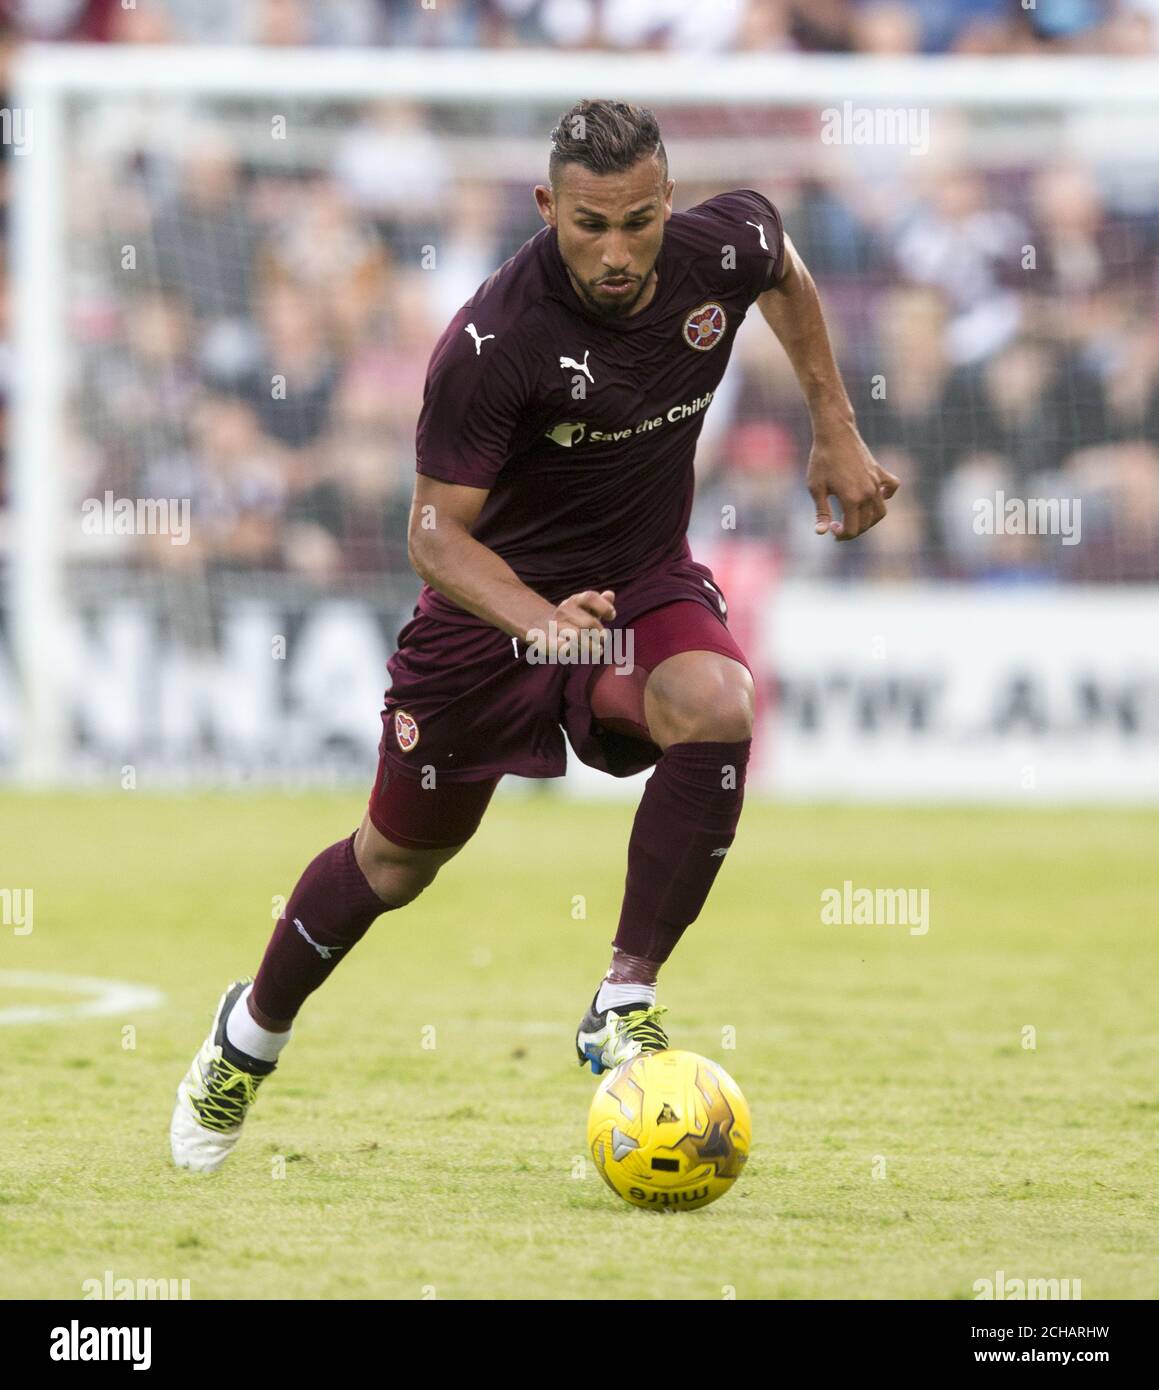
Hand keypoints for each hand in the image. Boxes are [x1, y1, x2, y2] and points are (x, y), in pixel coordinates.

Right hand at [527, 589, 615, 659]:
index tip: (612, 616)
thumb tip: (610, 594)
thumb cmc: (572, 619)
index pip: (590, 597)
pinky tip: (575, 652)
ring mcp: (554, 626)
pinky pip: (558, 646)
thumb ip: (600, 604)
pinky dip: (567, 649)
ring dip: (590, 646)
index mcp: (575, 601)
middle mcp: (564, 611)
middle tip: (603, 639)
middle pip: (589, 622)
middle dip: (599, 633)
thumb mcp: (586, 610)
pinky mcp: (544, 641)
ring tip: (598, 651)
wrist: (539, 626)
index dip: (604, 606)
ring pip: (577, 636)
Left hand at [806, 425, 899, 540]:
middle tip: (837, 526)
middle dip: (852, 530)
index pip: (853, 529)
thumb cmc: (821, 460)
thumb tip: (821, 533)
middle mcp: (868, 493)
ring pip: (881, 511)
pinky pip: (892, 487)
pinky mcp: (880, 471)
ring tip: (854, 517)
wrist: (834, 433)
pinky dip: (887, 495)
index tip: (831, 529)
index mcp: (851, 499)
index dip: (841, 535)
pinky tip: (874, 496)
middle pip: (866, 523)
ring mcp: (876, 482)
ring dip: (869, 520)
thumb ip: (821, 512)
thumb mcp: (816, 488)